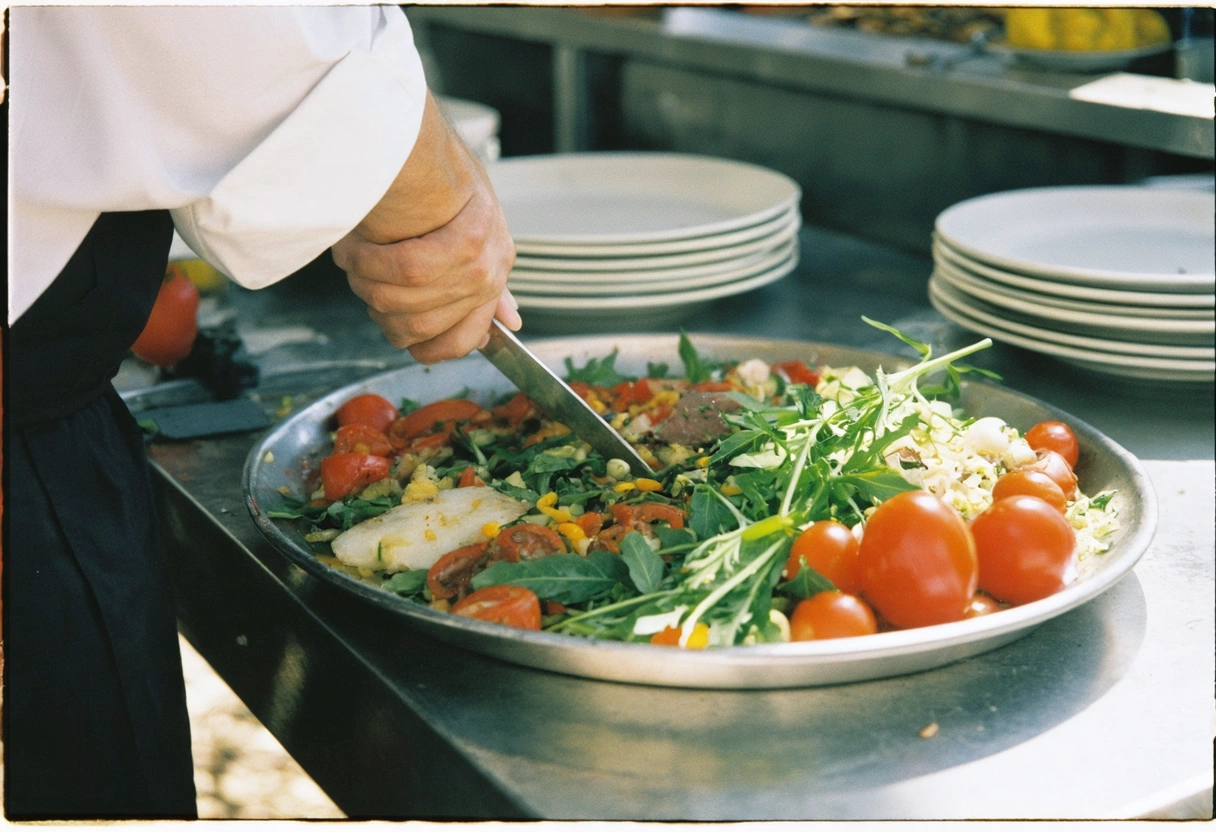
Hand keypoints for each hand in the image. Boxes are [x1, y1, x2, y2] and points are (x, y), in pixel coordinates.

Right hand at [332, 93, 519, 363]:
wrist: (413, 135)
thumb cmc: (431, 182)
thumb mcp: (468, 233)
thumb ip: (486, 287)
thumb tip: (510, 323)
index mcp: (493, 275)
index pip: (463, 343)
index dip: (426, 346)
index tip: (398, 330)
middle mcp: (491, 272)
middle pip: (419, 331)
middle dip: (380, 308)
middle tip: (364, 279)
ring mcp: (483, 260)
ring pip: (405, 305)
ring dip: (367, 283)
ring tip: (356, 255)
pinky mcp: (469, 242)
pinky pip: (406, 274)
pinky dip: (369, 262)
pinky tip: (355, 244)